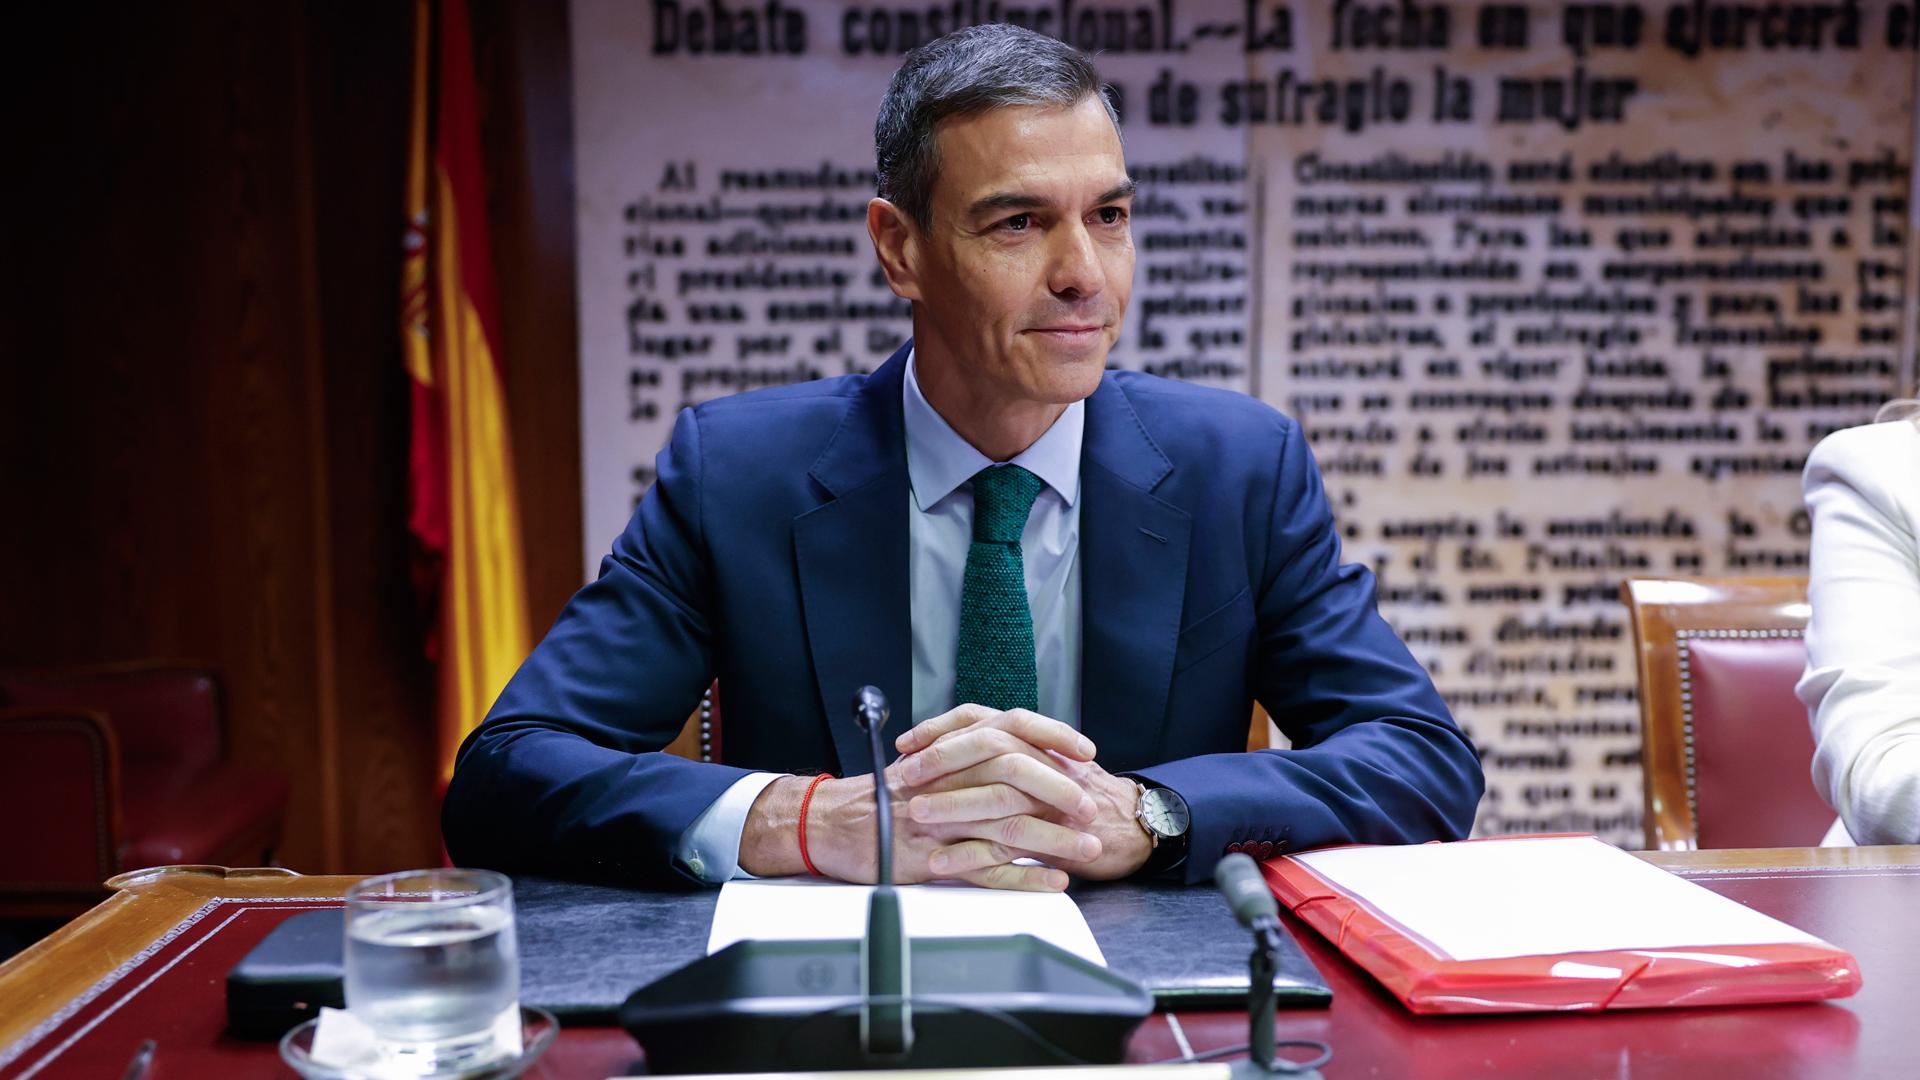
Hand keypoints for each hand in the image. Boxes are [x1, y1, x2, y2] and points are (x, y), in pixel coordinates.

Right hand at [738, 704, 1103, 889]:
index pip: (1008, 728)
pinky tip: (1052, 880)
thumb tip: (1020, 756)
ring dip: (1054, 837)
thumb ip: (965, 757)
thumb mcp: (922, 762)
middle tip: (1091, 806)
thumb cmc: (875, 795)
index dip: (1051, 736)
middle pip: (1014, 772)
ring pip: (1006, 822)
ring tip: (1087, 849)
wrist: (822, 822)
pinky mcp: (927, 858)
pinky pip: (984, 866)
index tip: (1084, 751)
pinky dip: (1023, 876)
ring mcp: (936, 819)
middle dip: (1060, 790)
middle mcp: (943, 778)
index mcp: (946, 750)